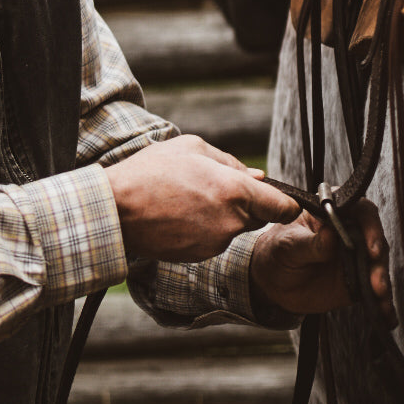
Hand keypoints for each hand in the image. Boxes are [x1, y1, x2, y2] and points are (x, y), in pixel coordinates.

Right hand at [105, 135, 301, 261]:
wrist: (116, 209)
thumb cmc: (151, 172)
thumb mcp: (192, 148)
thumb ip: (231, 162)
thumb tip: (257, 177)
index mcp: (235, 191)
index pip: (284, 208)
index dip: (287, 204)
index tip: (283, 201)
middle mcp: (231, 221)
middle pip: (259, 218)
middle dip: (247, 205)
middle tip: (215, 189)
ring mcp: (216, 243)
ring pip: (233, 229)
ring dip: (222, 217)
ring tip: (188, 199)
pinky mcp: (199, 255)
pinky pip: (213, 240)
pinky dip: (204, 230)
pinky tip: (179, 216)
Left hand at [249, 197, 395, 325]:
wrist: (272, 282)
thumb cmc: (278, 252)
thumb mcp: (287, 246)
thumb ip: (309, 243)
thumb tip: (330, 235)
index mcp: (332, 211)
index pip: (359, 210)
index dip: (370, 226)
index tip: (370, 247)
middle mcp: (350, 231)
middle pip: (375, 239)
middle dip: (378, 259)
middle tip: (375, 278)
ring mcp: (356, 256)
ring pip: (377, 265)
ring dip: (382, 280)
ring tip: (379, 295)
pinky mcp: (358, 280)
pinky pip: (374, 290)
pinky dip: (383, 303)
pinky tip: (386, 315)